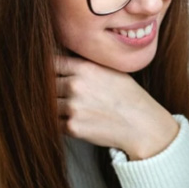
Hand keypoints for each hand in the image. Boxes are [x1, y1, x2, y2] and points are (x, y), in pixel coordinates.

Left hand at [54, 55, 178, 158]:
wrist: (141, 125)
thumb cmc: (128, 97)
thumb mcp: (109, 70)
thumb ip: (84, 65)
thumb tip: (61, 60)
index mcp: (84, 68)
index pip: (50, 63)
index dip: (48, 69)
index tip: (48, 74)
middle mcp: (76, 86)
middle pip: (46, 85)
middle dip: (52, 90)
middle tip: (63, 95)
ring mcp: (72, 108)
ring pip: (48, 105)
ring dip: (55, 107)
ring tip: (72, 109)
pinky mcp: (72, 127)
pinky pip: (54, 123)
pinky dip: (60, 123)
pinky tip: (76, 120)